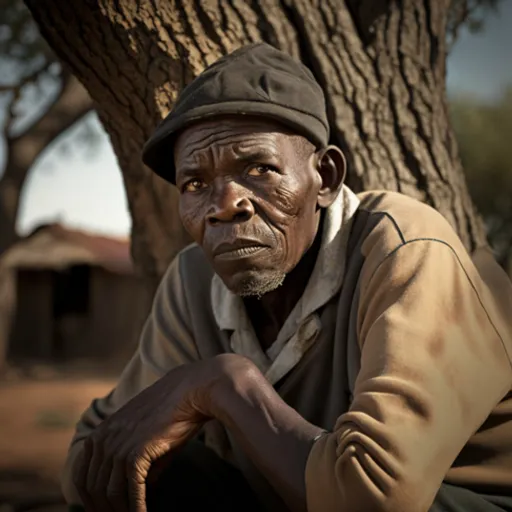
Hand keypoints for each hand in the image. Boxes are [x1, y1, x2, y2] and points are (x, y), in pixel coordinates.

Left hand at [73, 354, 255, 511]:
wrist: (192, 390)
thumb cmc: (175, 411)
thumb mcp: (148, 435)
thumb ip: (139, 461)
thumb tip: (142, 488)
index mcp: (101, 433)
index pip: (83, 477)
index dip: (91, 500)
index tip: (105, 511)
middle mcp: (103, 440)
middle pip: (92, 490)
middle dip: (104, 510)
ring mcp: (117, 446)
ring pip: (109, 495)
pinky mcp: (135, 453)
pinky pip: (130, 492)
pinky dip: (136, 509)